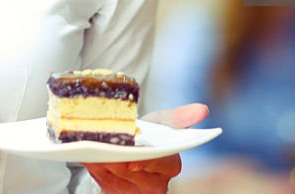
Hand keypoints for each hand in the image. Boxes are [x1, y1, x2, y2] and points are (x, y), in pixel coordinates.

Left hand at [84, 103, 208, 193]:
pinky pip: (106, 186)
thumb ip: (179, 117)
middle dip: (118, 160)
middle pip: (133, 173)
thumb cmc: (149, 133)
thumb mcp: (162, 122)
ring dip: (104, 164)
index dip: (146, 163)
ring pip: (116, 179)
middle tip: (103, 148)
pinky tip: (92, 160)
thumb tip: (203, 109)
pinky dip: (97, 172)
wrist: (128, 147)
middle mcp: (158, 185)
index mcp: (172, 164)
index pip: (161, 164)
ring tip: (94, 150)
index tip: (133, 161)